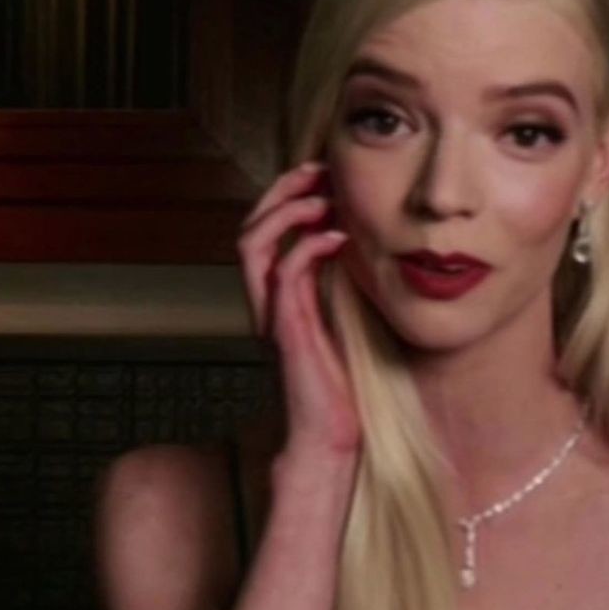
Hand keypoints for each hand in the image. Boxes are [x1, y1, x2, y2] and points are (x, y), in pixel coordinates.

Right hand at [237, 160, 362, 462]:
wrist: (329, 438)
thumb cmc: (340, 388)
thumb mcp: (341, 324)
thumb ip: (337, 288)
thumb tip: (359, 249)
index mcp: (275, 299)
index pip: (262, 232)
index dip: (284, 197)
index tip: (322, 178)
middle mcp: (264, 303)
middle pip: (249, 228)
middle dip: (280, 191)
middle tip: (318, 171)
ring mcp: (270, 316)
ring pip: (254, 243)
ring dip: (287, 211)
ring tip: (322, 197)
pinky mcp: (287, 330)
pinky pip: (287, 273)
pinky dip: (310, 246)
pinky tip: (339, 238)